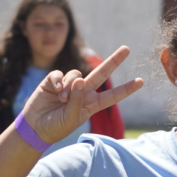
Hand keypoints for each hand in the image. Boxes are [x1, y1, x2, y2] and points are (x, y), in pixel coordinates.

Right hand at [22, 46, 142, 144]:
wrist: (35, 127)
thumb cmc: (56, 126)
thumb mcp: (71, 118)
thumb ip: (77, 100)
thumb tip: (80, 79)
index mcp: (91, 104)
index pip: (112, 96)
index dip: (126, 89)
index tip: (141, 81)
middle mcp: (83, 92)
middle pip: (102, 73)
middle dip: (114, 61)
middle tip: (127, 49)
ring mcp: (69, 85)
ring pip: (76, 74)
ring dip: (69, 86)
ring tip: (62, 100)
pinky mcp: (54, 81)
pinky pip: (60, 74)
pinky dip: (58, 81)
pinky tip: (54, 90)